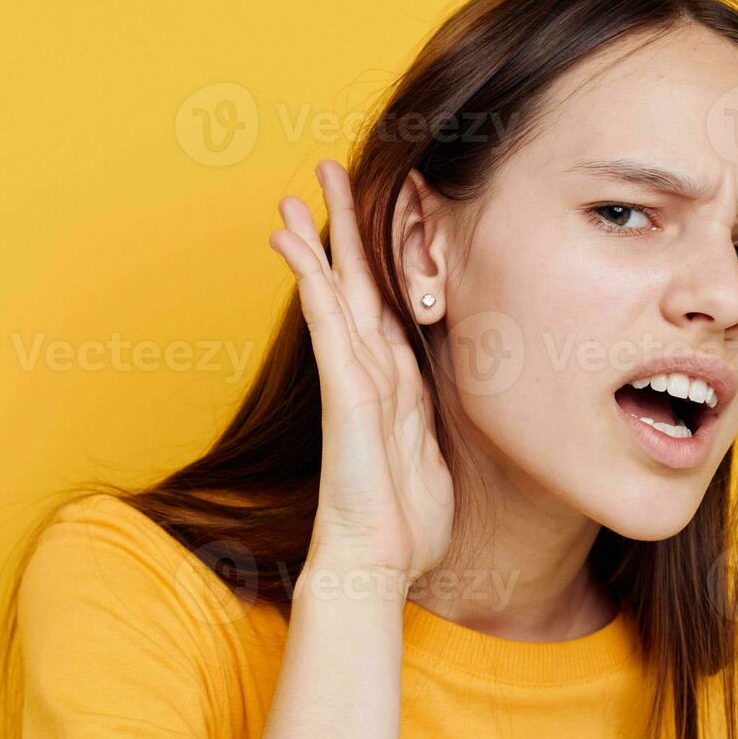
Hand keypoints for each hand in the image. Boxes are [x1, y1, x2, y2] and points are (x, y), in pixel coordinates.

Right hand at [267, 159, 454, 582]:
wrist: (375, 563)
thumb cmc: (403, 524)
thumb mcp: (434, 457)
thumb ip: (431, 420)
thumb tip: (443, 403)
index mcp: (396, 384)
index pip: (385, 304)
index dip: (379, 257)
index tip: (375, 214)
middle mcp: (370, 373)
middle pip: (354, 284)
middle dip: (341, 228)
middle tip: (324, 175)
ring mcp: (353, 380)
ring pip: (333, 294)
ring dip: (316, 241)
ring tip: (294, 195)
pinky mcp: (344, 394)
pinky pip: (328, 326)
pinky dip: (312, 282)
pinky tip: (296, 245)